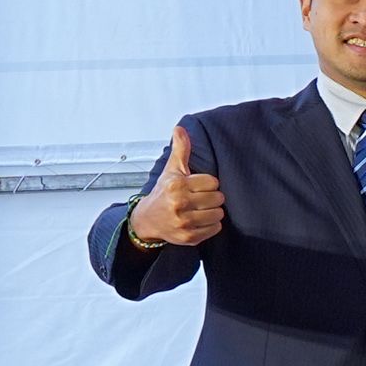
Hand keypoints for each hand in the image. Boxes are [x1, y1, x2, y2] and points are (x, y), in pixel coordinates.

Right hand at [128, 125, 224, 250]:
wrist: (147, 220)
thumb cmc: (163, 192)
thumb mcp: (171, 170)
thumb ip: (180, 150)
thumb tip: (180, 128)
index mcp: (176, 185)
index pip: (213, 181)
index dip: (206, 184)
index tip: (194, 186)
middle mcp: (178, 204)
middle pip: (218, 198)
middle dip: (210, 197)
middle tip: (197, 199)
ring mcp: (183, 222)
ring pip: (219, 214)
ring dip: (211, 212)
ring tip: (197, 209)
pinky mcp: (189, 238)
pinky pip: (216, 228)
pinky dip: (210, 225)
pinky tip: (197, 221)